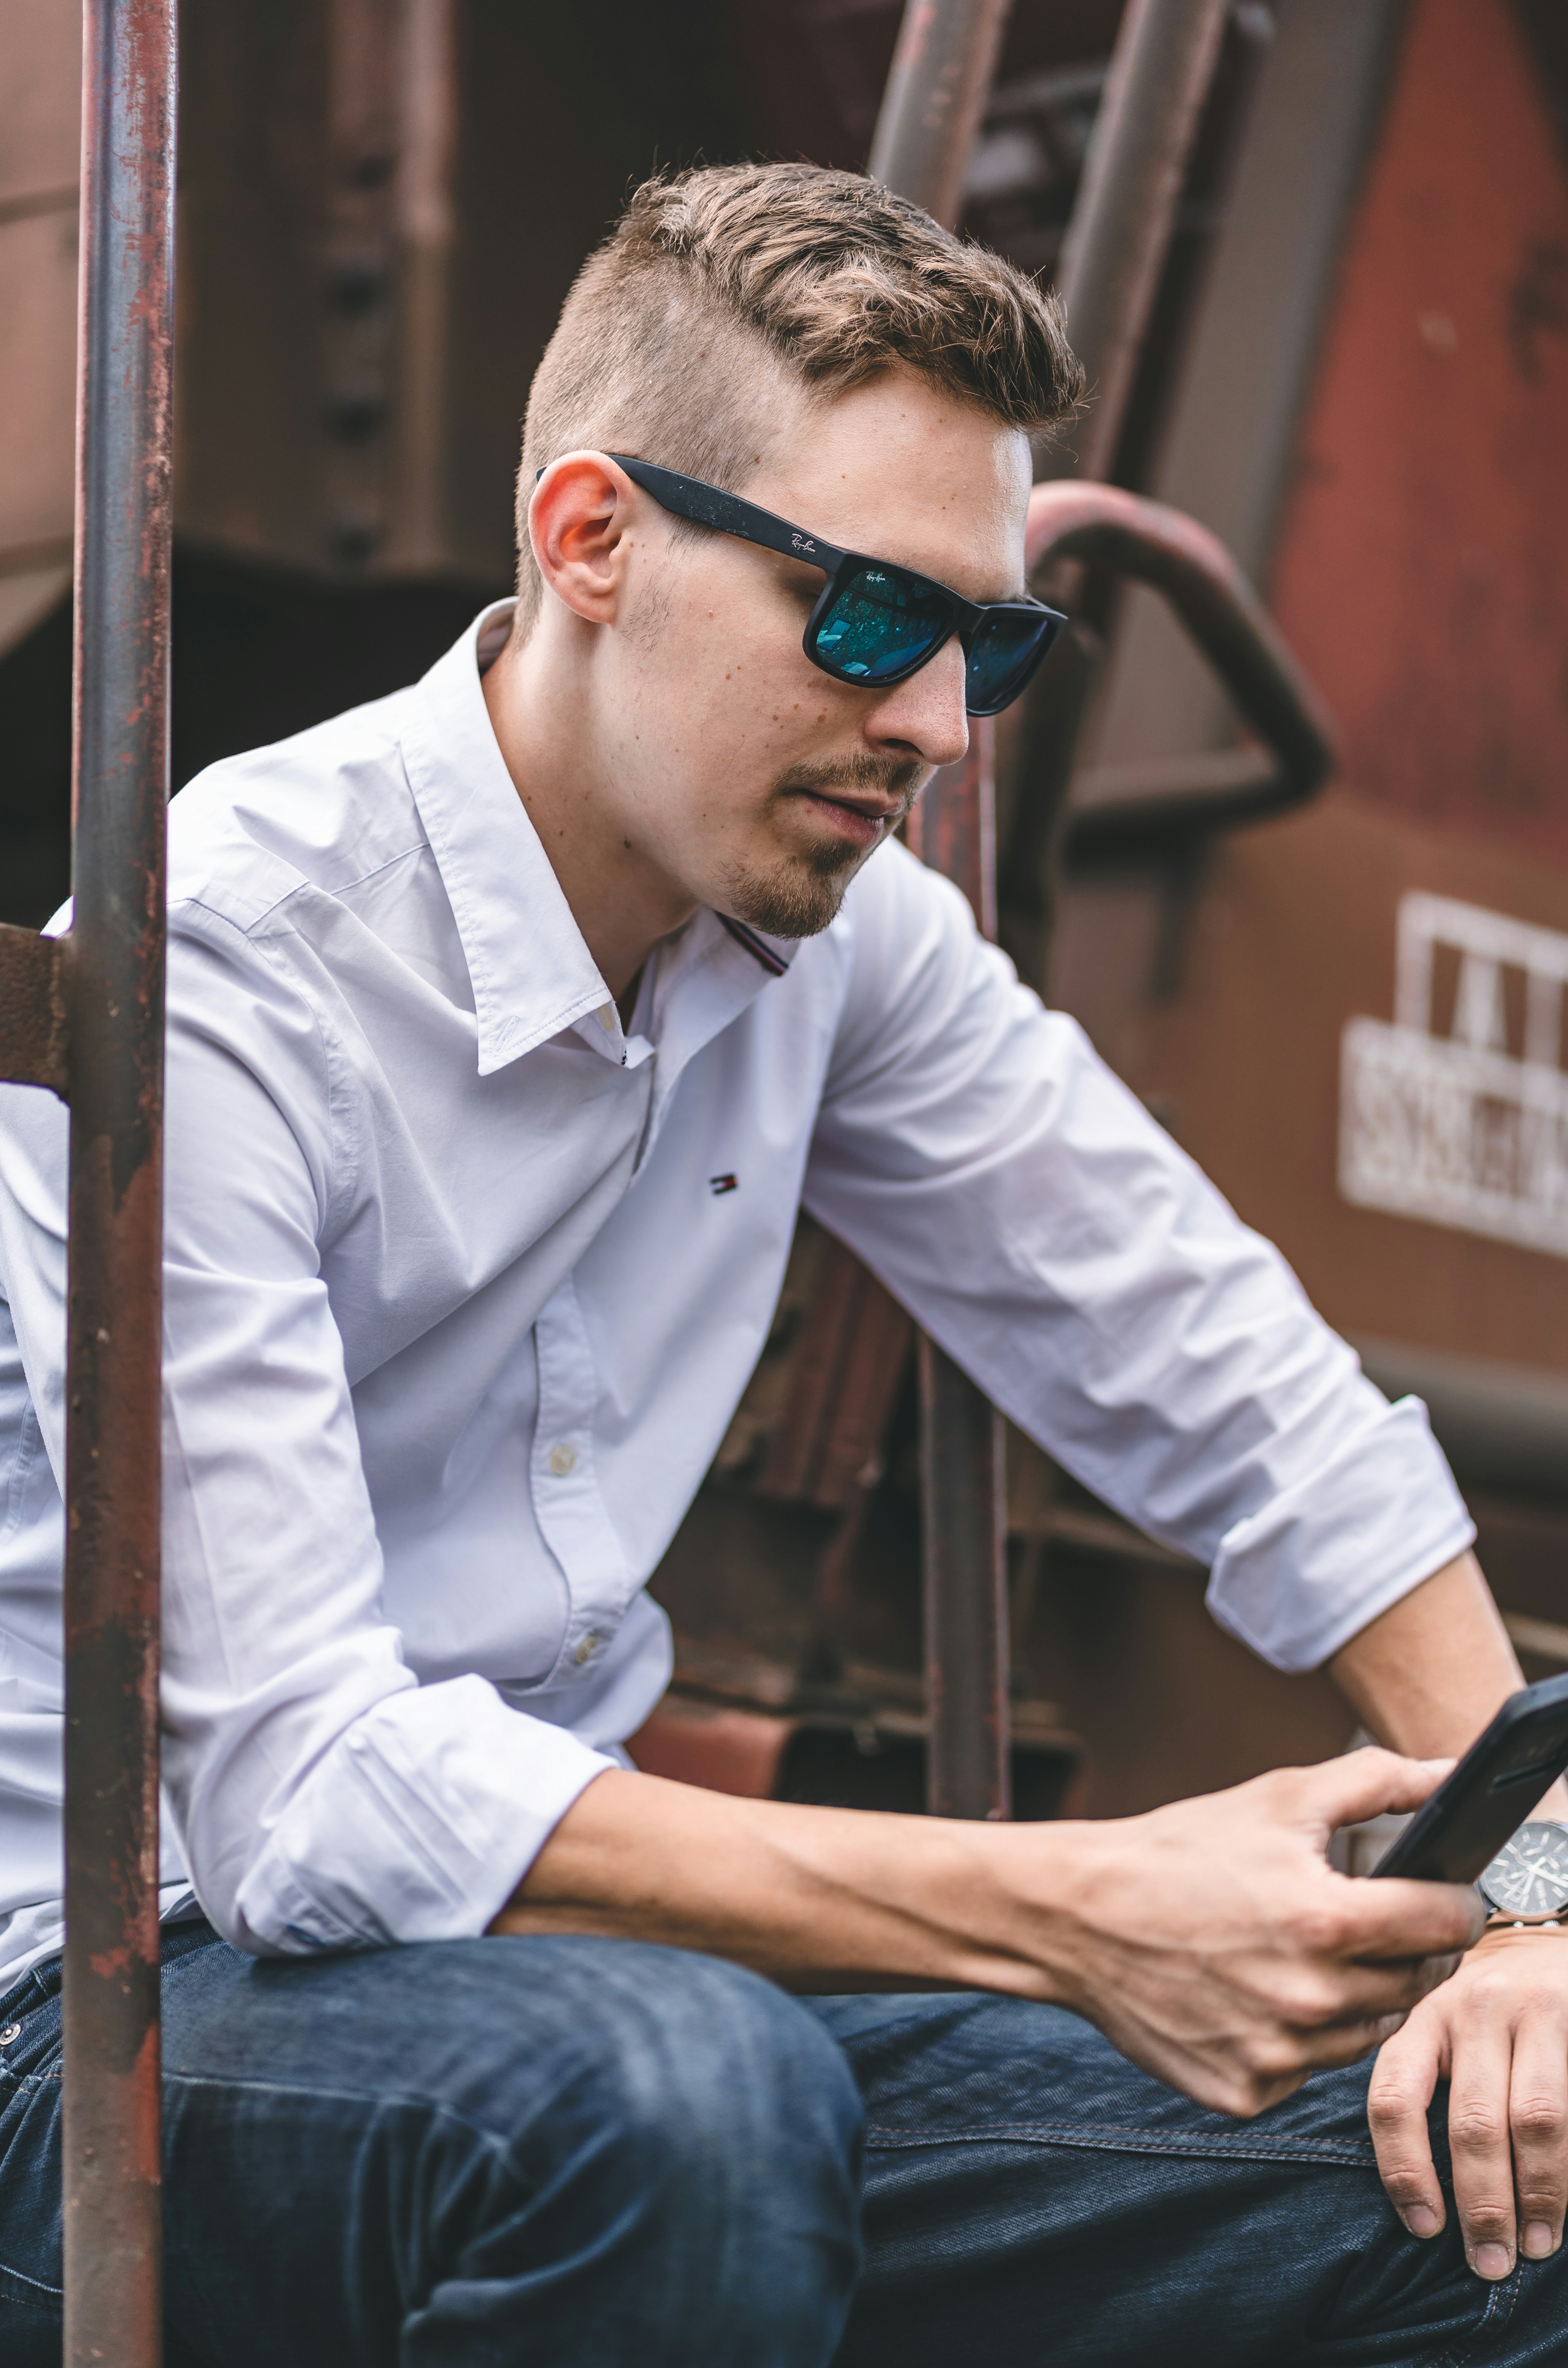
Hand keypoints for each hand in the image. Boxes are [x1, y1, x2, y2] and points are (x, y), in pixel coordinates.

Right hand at [1030, 1749, 1484, 2118]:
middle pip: (1416, 1984)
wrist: (1077, 1916)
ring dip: (1353, 1995)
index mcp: (1325, 1923)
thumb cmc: (1179, 1850)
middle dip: (1404, 1948)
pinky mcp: (1244, 2093)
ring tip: (1303, 1953)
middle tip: (1361, 1919)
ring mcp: (1277, 2057)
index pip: (1448, 1925)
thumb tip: (1447, 1777)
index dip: (1455, 1901)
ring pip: (1365, 2032)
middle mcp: (1310, 2001)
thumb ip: (1375, 1782)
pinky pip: (1305, 2072)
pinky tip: (1258, 1994)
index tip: (1441, 1893)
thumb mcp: (1277, 1797)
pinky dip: (1295, 2038)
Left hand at [1368, 1924, 1567, 2278]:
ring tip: (1536, 2244)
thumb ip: (1427, 2089)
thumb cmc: (1486, 2008)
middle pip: (1473, 2123)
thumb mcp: (1441, 2031)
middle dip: (1483, 2205)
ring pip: (1535, 2119)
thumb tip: (1424, 2204)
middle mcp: (1473, 2006)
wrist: (1545, 1938)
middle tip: (1489, 2263)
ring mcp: (1535, 2008)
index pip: (1394, 2098)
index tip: (1425, 2229)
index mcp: (1422, 2016)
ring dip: (1539, 2194)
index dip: (1404, 2171)